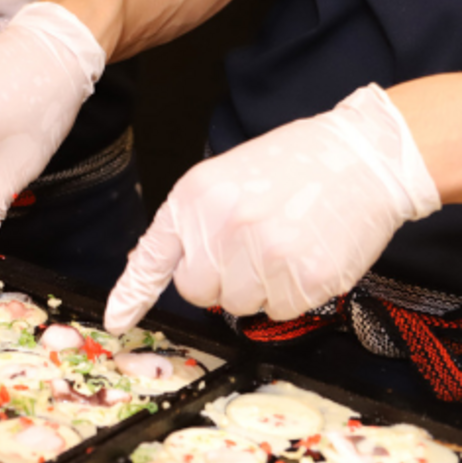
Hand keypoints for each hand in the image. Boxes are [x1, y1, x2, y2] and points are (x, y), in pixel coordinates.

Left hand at [104, 84, 441, 332]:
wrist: (361, 157)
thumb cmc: (292, 166)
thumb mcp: (224, 179)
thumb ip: (194, 222)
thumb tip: (169, 266)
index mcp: (194, 197)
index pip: (154, 255)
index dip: (132, 293)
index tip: (116, 321)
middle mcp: (222, 227)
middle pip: (197, 292)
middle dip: (219, 280)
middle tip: (250, 247)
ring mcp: (263, 254)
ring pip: (239, 305)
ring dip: (258, 287)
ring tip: (283, 243)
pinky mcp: (304, 278)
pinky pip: (280, 310)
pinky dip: (292, 293)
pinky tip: (305, 255)